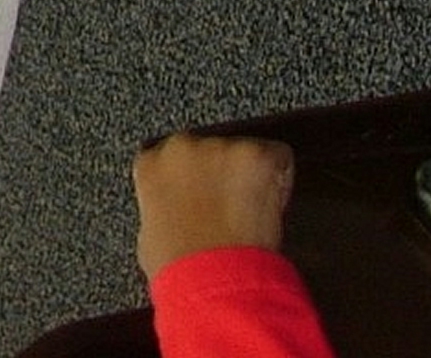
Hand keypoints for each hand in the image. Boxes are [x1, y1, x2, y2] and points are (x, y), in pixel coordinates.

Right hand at [133, 132, 294, 278]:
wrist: (213, 282)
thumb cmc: (183, 269)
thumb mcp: (153, 236)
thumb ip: (163, 209)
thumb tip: (178, 213)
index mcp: (150, 165)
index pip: (171, 156)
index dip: (193, 179)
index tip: (203, 196)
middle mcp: (180, 148)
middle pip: (209, 148)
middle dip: (221, 173)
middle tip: (230, 207)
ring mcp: (218, 149)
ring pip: (244, 151)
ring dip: (249, 176)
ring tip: (252, 213)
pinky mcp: (254, 154)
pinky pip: (277, 156)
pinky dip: (280, 179)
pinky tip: (271, 206)